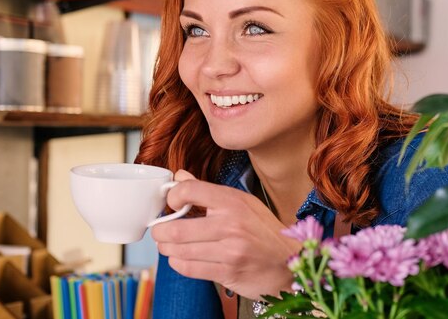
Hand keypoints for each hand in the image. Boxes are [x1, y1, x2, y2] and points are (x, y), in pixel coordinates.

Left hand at [151, 170, 301, 299]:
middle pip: (175, 228)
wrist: (288, 260)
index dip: (172, 196)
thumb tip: (180, 176)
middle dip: (160, 230)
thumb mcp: (242, 202)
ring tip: (169, 244)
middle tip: (160, 229)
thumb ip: (208, 191)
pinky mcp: (227, 272)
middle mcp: (230, 224)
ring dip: (167, 248)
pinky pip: (188, 268)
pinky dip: (178, 263)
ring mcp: (229, 250)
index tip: (171, 202)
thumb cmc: (263, 229)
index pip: (189, 190)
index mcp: (232, 201)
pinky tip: (182, 258)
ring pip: (178, 251)